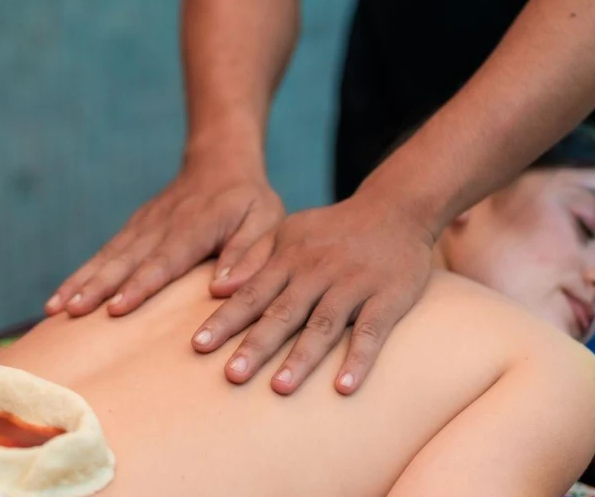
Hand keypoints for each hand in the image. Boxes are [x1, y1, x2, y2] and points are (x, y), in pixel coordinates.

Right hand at [48, 156, 283, 317]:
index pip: (165, 259)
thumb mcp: (266, 222)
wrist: (219, 159)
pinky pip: (103, 255)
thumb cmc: (249, 200)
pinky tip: (60, 298)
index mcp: (196, 226)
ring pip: (107, 257)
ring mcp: (142, 225)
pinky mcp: (132, 229)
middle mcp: (162, 225)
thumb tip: (221, 288)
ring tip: (55, 309)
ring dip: (80, 282)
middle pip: (125, 260)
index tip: (117, 308)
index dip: (140, 285)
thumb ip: (248, 254)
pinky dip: (80, 275)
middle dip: (97, 287)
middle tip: (72, 311)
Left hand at [193, 194, 435, 394]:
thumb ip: (252, 258)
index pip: (251, 294)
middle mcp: (316, 273)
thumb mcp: (288, 231)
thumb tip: (216, 287)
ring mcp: (352, 286)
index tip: (198, 346)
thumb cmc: (333, 229)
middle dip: (256, 345)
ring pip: (323, 326)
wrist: (396, 208)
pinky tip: (344, 387)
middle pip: (282, 314)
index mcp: (289, 259)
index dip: (225, 320)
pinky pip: (372, 332)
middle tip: (231, 375)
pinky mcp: (387, 297)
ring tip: (280, 387)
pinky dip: (358, 359)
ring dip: (301, 358)